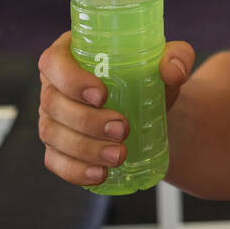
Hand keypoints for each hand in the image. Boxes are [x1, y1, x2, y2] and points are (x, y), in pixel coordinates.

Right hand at [37, 31, 195, 185]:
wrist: (149, 108)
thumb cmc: (149, 75)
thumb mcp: (168, 60)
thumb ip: (177, 57)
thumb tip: (173, 72)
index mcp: (70, 54)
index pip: (54, 63)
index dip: (70, 80)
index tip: (102, 95)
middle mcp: (54, 86)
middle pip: (53, 103)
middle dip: (86, 120)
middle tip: (123, 128)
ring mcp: (52, 118)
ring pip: (52, 134)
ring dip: (84, 149)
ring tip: (119, 155)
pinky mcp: (57, 147)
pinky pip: (55, 162)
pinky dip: (75, 170)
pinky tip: (100, 174)